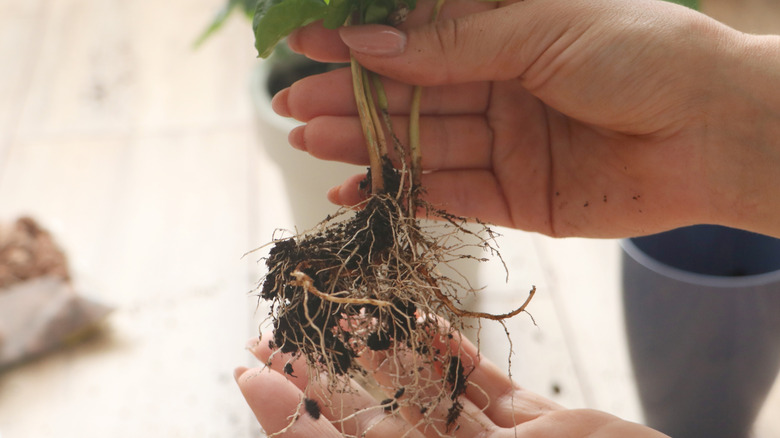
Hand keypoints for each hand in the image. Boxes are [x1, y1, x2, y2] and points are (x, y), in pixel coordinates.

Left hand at [235, 330, 667, 436]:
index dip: (288, 399)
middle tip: (293, 320)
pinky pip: (492, 388)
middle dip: (332, 366)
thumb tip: (250, 388)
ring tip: (354, 310)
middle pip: (376, 413)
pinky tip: (430, 322)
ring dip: (394, 350)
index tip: (252, 355)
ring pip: (434, 393)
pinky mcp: (547, 429)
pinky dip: (461, 354)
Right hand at [272, 0, 779, 237]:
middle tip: (287, 104)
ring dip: (362, 142)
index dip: (358, 41)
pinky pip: (445, 193)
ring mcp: (504, 143)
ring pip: (418, 143)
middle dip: (347, 97)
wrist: (712, 133)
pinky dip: (401, 191)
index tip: (303, 44)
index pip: (415, 38)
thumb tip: (369, 45)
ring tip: (305, 140)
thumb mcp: (538, 31)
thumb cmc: (640, 54)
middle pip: (407, 94)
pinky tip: (356, 188)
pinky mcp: (515, 196)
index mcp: (506, 32)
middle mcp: (499, 86)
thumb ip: (451, 47)